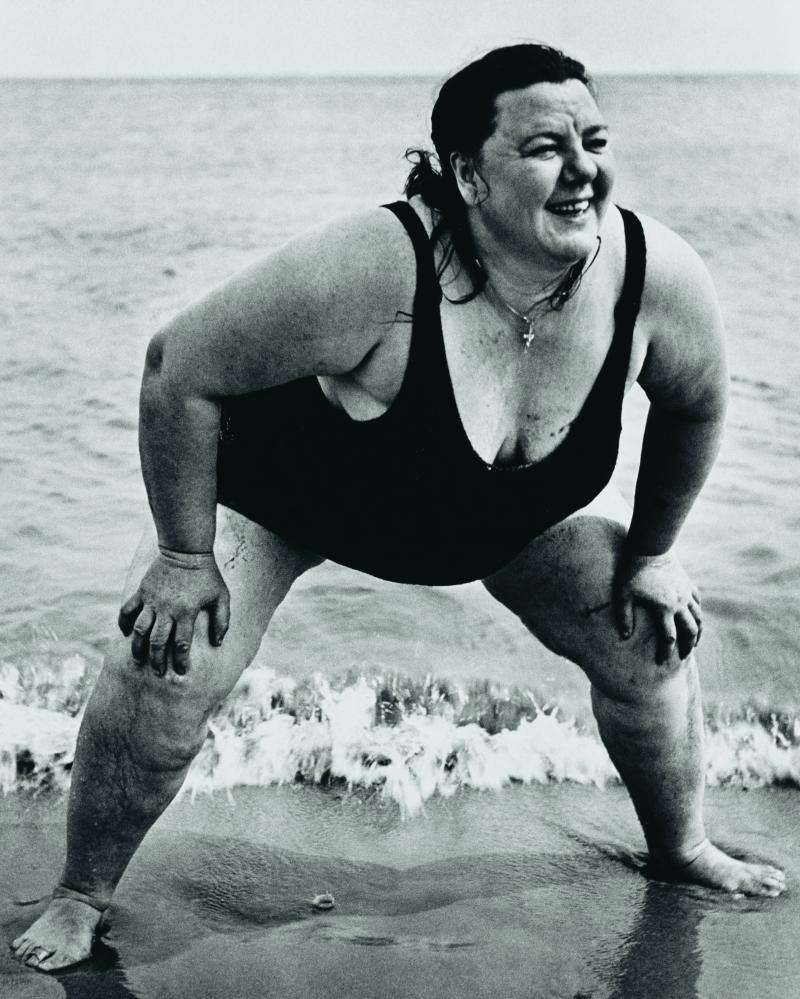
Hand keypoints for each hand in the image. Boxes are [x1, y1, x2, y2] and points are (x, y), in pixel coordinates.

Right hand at [118, 548, 229, 674]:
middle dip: (157, 660)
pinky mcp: (142, 592)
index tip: (180, 671)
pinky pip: (127, 610)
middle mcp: (167, 609)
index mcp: (187, 612)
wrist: (186, 550)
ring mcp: (152, 600)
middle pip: (158, 641)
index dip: (180, 661)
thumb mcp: (222, 596)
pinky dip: (124, 623)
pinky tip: (126, 634)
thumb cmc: (207, 575)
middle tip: (158, 673)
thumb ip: (222, 620)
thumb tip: (218, 643)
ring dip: (138, 648)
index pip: (181, 644)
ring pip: (140, 630)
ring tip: (139, 661)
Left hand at [613, 550, 701, 664]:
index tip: (661, 662)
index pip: (668, 638)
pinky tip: (694, 616)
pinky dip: (697, 611)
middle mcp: (679, 603)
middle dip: (688, 646)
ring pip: (698, 617)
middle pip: (690, 631)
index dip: (665, 653)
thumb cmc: (632, 570)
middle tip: (683, 656)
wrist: (649, 547)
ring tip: (694, 641)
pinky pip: (697, 600)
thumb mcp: (623, 594)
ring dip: (697, 631)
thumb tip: (625, 636)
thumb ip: (624, 616)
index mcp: (664, 609)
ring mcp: (685, 593)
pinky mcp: (686, 583)